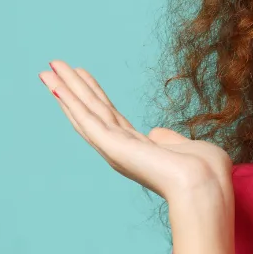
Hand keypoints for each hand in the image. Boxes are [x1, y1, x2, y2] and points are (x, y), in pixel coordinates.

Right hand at [39, 60, 231, 204]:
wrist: (205, 187)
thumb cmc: (205, 173)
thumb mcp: (186, 148)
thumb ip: (168, 139)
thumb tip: (156, 133)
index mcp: (137, 148)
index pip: (109, 116)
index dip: (93, 94)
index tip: (81, 75)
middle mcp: (121, 149)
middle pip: (91, 110)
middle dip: (72, 88)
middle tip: (54, 66)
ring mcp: (114, 148)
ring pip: (84, 112)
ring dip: (65, 90)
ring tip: (47, 70)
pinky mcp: (112, 146)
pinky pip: (86, 119)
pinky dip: (69, 102)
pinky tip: (55, 86)